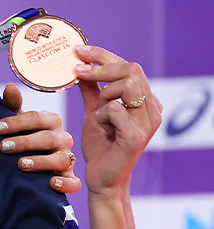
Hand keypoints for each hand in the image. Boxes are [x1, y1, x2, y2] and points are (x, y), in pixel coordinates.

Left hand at [0, 83, 80, 193]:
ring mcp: (67, 159)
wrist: (27, 165)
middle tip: (4, 147)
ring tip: (21, 164)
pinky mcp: (69, 178)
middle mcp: (62, 139)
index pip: (38, 118)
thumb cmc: (22, 136)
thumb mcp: (16, 122)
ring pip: (61, 159)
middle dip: (25, 142)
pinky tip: (51, 183)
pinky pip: (74, 182)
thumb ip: (12, 106)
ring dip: (41, 162)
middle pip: (48, 138)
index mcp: (51, 122)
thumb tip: (10, 87)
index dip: (17, 122)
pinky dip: (65, 183)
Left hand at [74, 45, 160, 196]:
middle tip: (76, 72)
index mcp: (145, 102)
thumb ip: (92, 90)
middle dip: (100, 68)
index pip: (129, 67)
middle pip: (132, 70)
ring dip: (104, 94)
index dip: (103, 55)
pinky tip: (101, 127)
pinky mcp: (136, 136)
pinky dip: (101, 114)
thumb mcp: (94, 112)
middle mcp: (152, 110)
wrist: (102, 177)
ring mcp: (147, 122)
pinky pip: (115, 109)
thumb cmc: (101, 146)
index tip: (78, 51)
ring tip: (97, 112)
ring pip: (127, 85)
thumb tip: (81, 66)